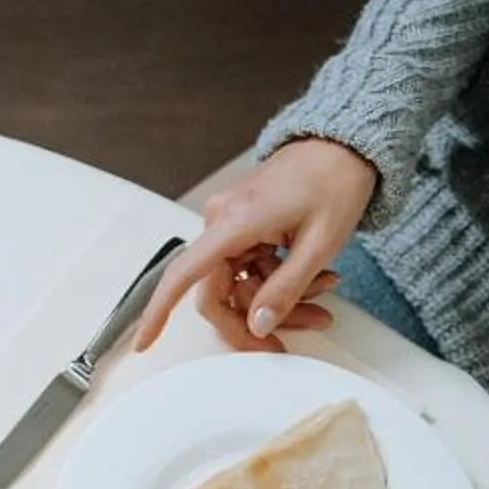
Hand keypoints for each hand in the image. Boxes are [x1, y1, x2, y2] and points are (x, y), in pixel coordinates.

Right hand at [131, 138, 376, 354]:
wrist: (344, 145)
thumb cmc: (334, 180)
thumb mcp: (319, 243)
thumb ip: (286, 290)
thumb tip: (258, 325)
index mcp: (233, 222)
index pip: (183, 275)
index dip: (159, 313)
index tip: (144, 343)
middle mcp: (222, 222)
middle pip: (220, 294)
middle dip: (260, 318)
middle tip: (305, 325)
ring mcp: (230, 224)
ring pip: (240, 286)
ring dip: (279, 300)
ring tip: (324, 291)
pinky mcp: (243, 227)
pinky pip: (250, 270)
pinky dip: (279, 281)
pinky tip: (315, 277)